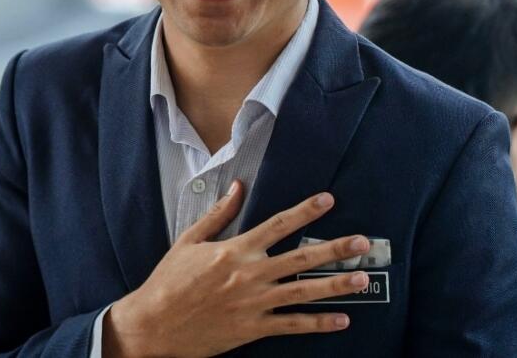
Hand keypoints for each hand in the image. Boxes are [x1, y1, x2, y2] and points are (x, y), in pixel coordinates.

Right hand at [103, 181, 371, 357]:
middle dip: (335, 249)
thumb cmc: (168, 282)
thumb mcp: (189, 240)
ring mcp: (254, 303)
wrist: (154, 325)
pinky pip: (292, 325)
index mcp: (234, 250)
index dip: (305, 211)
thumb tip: (237, 187)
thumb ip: (218, 214)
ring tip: (362, 279)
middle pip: (301, 258)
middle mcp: (249, 274)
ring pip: (303, 291)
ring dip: (336, 285)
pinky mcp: (253, 328)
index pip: (277, 225)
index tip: (327, 200)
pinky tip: (341, 320)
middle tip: (363, 244)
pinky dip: (318, 323)